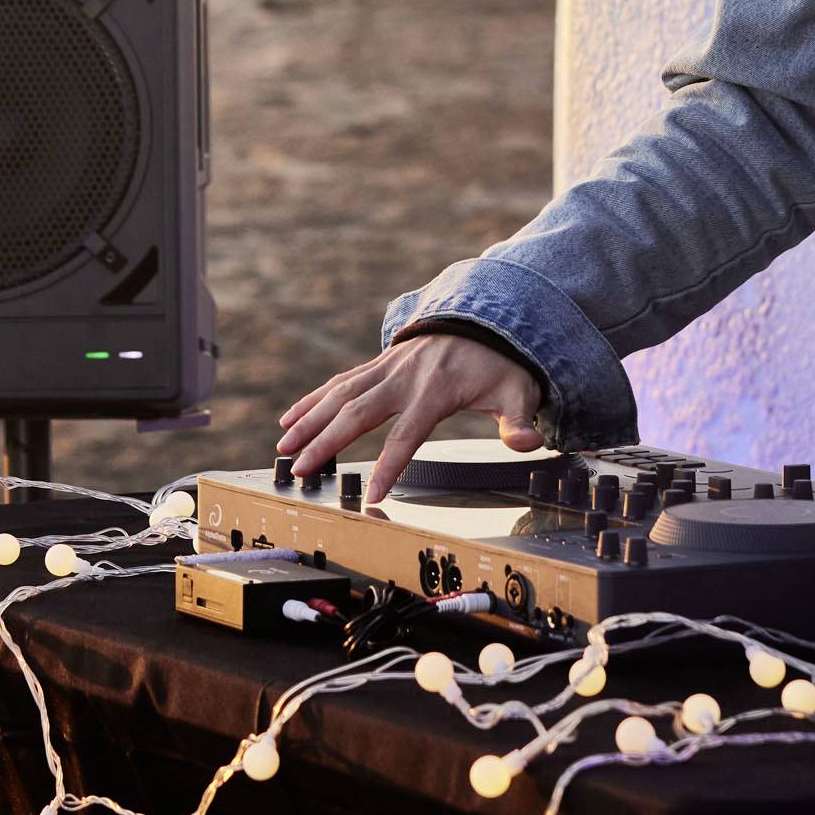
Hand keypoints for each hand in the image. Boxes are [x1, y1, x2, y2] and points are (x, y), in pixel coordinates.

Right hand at [275, 333, 545, 504]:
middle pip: (357, 413)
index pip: (407, 434)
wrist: (483, 319)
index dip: (389, 466)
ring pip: (339, 394)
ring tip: (283, 448)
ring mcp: (386, 367)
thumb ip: (518, 421)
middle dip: (325, 442)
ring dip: (308, 420)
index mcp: (435, 390)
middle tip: (299, 471)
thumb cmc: (499, 364)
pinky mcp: (377, 364)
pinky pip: (338, 382)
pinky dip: (311, 400)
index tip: (372, 495)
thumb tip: (530, 443)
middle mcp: (403, 377)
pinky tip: (289, 419)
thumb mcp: (518, 391)